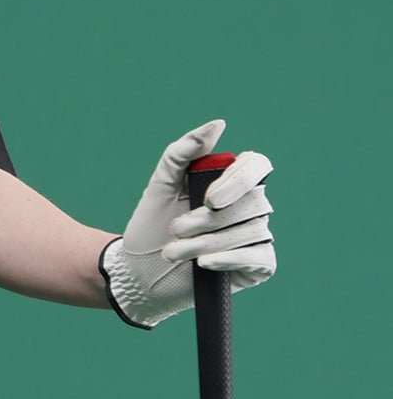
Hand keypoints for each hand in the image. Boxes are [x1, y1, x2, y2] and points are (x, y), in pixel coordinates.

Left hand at [100, 118, 276, 328]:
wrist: (139, 272)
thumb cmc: (151, 227)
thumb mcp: (160, 187)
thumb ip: (181, 153)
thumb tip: (217, 126)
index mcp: (231, 183)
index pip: (256, 166)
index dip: (238, 181)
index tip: (208, 199)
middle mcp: (249, 207)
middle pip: (251, 202)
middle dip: (208, 220)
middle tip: (174, 230)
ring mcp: (255, 236)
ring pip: (250, 231)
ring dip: (205, 243)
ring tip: (172, 252)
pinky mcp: (256, 266)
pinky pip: (260, 258)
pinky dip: (230, 259)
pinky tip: (204, 264)